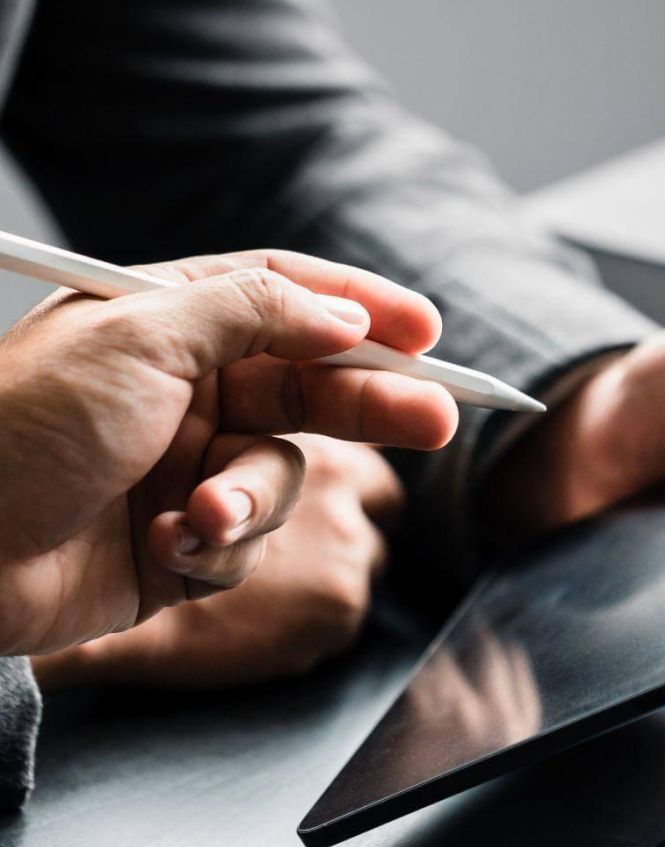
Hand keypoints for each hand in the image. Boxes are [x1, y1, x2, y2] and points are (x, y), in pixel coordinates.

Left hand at [0, 249, 457, 655]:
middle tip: (439, 417)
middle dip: (374, 404)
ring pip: (282, 476)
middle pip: (310, 387)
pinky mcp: (183, 540)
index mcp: (170, 323)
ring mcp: (186, 467)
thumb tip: (343, 314)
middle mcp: (185, 391)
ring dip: (255, 498)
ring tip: (203, 514)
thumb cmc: (23, 426)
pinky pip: (244, 542)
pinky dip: (217, 547)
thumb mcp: (142, 335)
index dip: (362, 310)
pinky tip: (164, 547)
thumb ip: (255, 310)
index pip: (287, 299)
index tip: (427, 331)